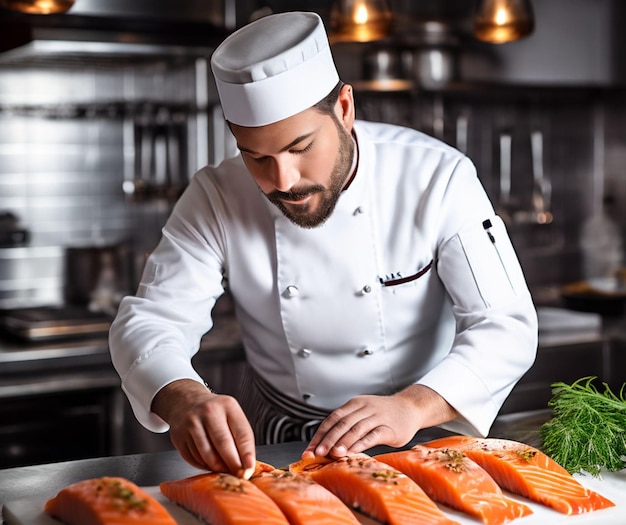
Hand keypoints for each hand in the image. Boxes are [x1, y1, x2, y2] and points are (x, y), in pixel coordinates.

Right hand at [151, 379, 255, 476]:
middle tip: (239, 476)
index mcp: (228, 406)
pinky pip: (194, 459)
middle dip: (233, 464)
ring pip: (207, 455)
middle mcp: (209, 412)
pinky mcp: (179, 437)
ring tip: (225, 470)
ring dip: (218, 468)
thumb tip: (246, 466)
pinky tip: (209, 462)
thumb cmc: (215, 413)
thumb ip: (240, 437)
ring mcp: (191, 424)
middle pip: (223, 444)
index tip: (249, 469)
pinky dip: (204, 465)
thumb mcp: (232, 415)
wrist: (186, 402)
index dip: (247, 454)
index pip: (242, 433)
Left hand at [302, 384, 456, 458]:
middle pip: (342, 423)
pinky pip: (373, 435)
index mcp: (355, 404)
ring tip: (333, 454)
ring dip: (343, 442)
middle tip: (317, 454)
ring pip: (356, 429)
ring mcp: (377, 417)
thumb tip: (325, 445)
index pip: (333, 419)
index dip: (320, 434)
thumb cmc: (384, 414)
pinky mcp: (390, 428)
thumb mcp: (363, 412)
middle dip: (328, 440)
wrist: (411, 407)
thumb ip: (348, 425)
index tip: (310, 449)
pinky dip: (361, 443)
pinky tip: (353, 452)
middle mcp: (364, 408)